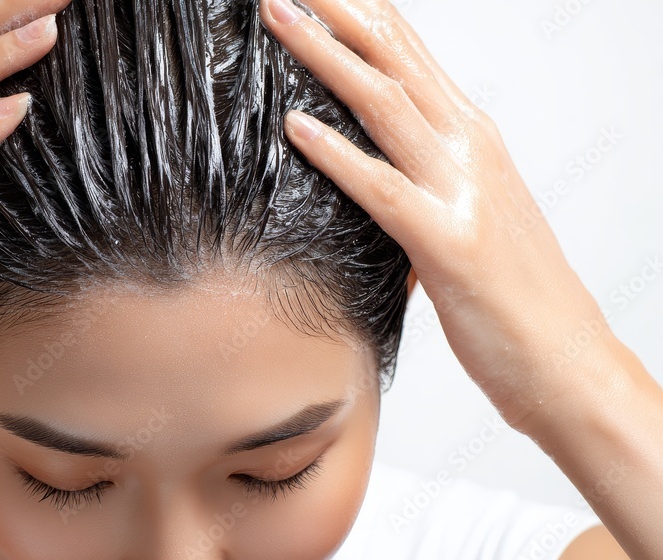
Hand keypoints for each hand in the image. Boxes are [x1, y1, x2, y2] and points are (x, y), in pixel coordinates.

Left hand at [259, 0, 609, 427]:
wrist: (568, 362)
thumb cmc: (514, 294)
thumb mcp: (467, 217)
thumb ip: (423, 183)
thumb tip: (373, 175)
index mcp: (472, 139)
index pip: (412, 56)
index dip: (366, 14)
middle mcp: (470, 149)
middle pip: (396, 61)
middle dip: (340, 13)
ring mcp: (462, 192)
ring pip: (385, 105)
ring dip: (326, 57)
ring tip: (278, 18)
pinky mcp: (448, 245)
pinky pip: (381, 188)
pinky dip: (335, 154)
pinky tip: (294, 126)